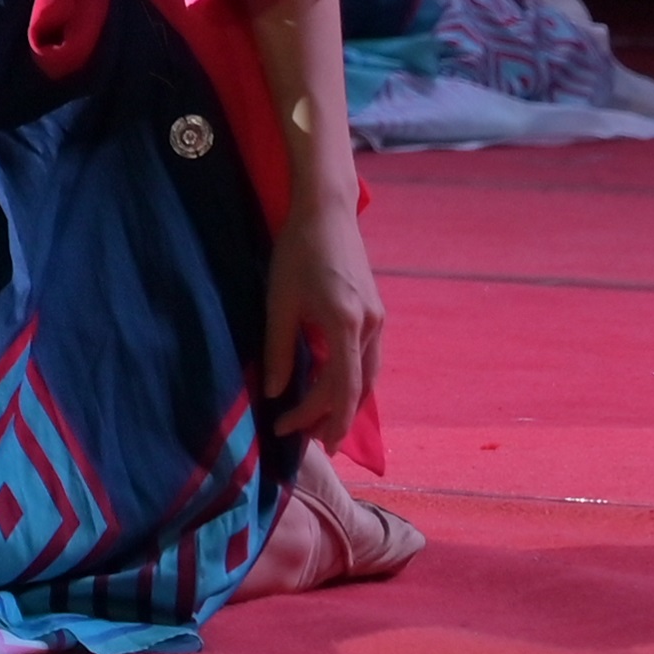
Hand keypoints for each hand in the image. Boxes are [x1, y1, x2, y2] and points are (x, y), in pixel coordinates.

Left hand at [256, 193, 384, 446]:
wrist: (327, 211)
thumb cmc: (297, 251)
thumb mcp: (279, 301)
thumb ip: (279, 350)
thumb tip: (275, 392)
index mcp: (346, 324)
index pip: (339, 389)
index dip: (314, 416)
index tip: (286, 428)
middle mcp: (371, 326)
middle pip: (358, 389)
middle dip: (334, 419)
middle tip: (309, 442)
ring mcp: (379, 320)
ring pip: (368, 377)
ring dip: (346, 403)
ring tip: (321, 424)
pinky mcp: (376, 313)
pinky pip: (368, 359)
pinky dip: (353, 381)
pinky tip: (333, 389)